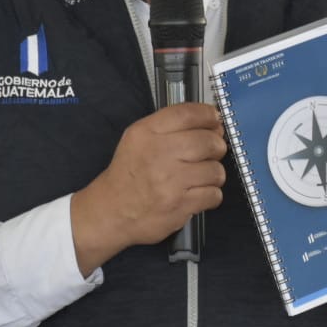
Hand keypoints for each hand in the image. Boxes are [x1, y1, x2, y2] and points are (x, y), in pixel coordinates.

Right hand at [70, 103, 226, 274]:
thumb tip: (213, 123)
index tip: (215, 121)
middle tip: (210, 154)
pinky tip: (196, 194)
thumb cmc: (129, 174)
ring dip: (213, 175)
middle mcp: (158, 154)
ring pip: (216, 170)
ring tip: (199, 178)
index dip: (209, 116)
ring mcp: (170, 181)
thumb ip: (171, 126)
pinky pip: (214, 195)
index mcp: (147, 133)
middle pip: (208, 141)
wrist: (111, 212)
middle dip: (216, 147)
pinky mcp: (180, 205)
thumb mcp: (138, 139)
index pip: (189, 114)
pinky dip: (210, 196)